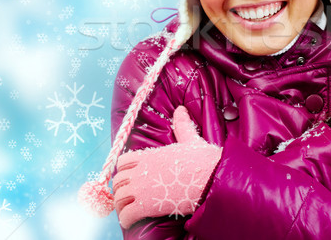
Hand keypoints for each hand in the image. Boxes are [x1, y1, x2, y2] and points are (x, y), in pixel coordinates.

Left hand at [112, 106, 221, 228]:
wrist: (212, 177)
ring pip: (118, 198)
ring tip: (127, 211)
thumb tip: (181, 110)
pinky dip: (126, 219)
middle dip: (121, 189)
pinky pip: (126, 215)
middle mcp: (141, 170)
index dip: (123, 171)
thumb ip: (182, 126)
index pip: (122, 161)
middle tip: (128, 197)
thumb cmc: (203, 160)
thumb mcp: (190, 140)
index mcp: (149, 155)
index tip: (129, 177)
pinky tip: (130, 221)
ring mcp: (142, 188)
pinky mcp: (146, 205)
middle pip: (118, 181)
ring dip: (121, 206)